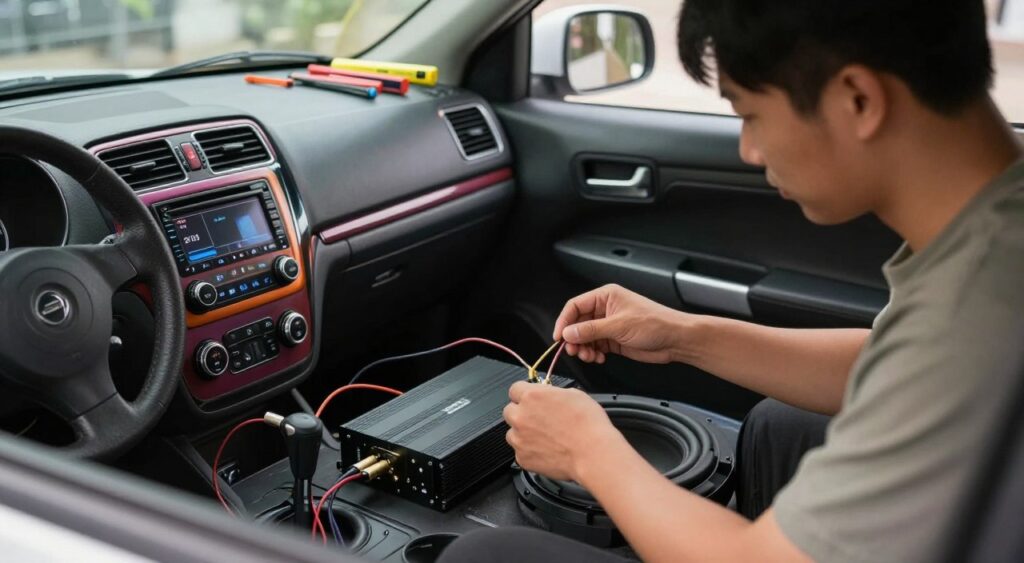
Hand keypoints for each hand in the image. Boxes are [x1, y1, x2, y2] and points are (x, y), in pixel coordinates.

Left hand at [504, 381, 620, 481]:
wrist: (592, 453)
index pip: (514, 389)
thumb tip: (549, 396)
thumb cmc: (588, 424)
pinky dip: (530, 451)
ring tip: (545, 437)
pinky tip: (547, 450)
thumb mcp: (574, 394)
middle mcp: (521, 416)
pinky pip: (520, 452)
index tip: (530, 399)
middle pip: (509, 411)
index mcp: (532, 396)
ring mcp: (519, 439)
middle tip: (539, 419)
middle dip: (522, 413)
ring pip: (512, 433)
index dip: (524, 394)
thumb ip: (552, 393)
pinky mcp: (523, 458)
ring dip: (523, 433)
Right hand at [553, 284, 688, 364]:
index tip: (559, 337)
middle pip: (578, 323)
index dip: (564, 321)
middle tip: (574, 350)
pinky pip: (595, 346)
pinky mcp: (614, 340)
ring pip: (585, 337)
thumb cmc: (655, 323)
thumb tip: (569, 332)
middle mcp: (605, 309)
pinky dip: (593, 354)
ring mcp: (609, 325)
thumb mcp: (618, 326)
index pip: (575, 306)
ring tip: (589, 356)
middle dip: (574, 338)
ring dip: (584, 348)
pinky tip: (599, 358)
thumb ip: (591, 330)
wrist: (675, 339)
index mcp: (606, 296)